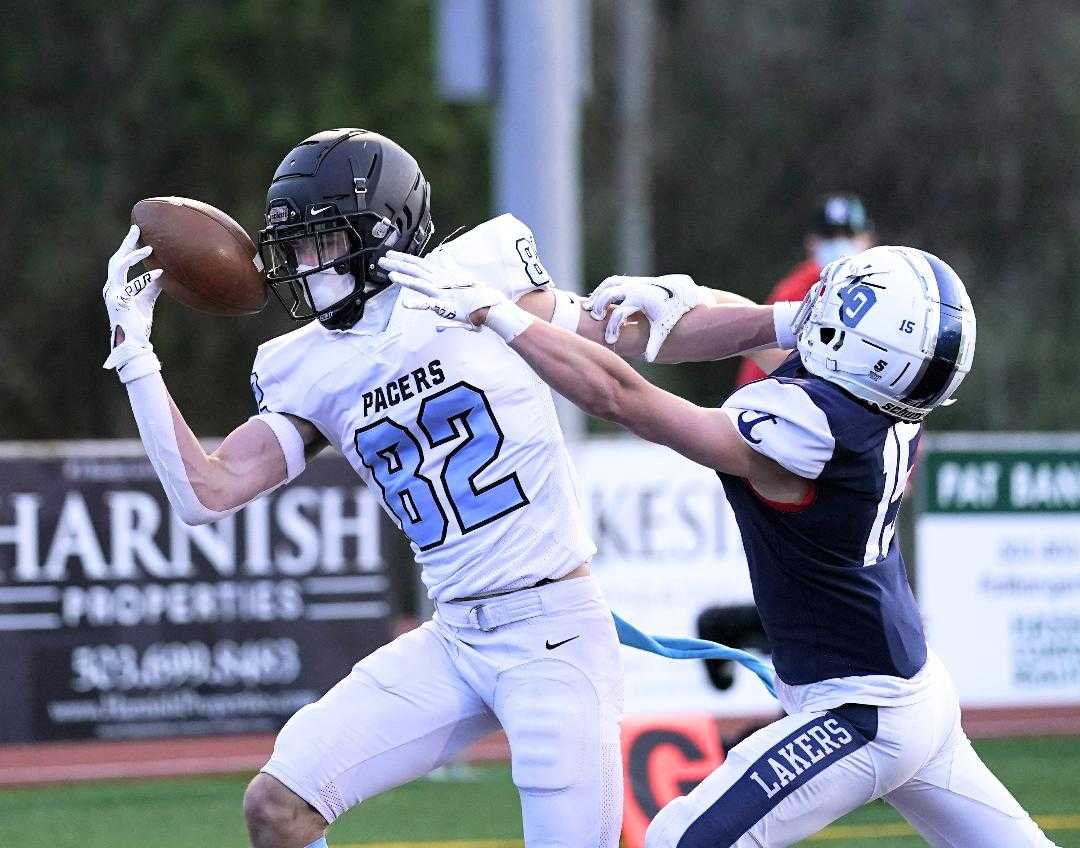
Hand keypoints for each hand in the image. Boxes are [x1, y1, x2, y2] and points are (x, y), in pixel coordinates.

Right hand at [103, 224, 162, 378]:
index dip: (128, 247)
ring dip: (133, 257)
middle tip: (137, 229)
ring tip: (149, 248)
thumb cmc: (138, 322)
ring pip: (118, 268)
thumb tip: (162, 272)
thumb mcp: (146, 299)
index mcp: (116, 286)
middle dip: (126, 244)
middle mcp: (111, 288)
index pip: (120, 261)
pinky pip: (132, 287)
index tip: (136, 232)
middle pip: (116, 260)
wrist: (134, 343)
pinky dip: (145, 279)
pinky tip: (159, 272)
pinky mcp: (120, 303)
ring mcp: (113, 295)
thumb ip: (151, 286)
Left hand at [379, 251, 506, 328]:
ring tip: (389, 274)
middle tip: (382, 259)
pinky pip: (429, 305)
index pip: (421, 264)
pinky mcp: (446, 306)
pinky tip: (404, 304)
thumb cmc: (478, 298)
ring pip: (419, 283)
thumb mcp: (461, 288)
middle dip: (398, 263)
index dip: (405, 258)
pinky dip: (417, 304)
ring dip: (404, 278)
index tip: (392, 254)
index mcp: (443, 275)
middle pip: (416, 269)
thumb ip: (449, 283)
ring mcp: (442, 293)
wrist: (491, 306)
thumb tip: (441, 290)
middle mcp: (441, 281)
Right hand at [585, 273, 703, 360]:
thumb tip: (648, 358)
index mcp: (641, 301)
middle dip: (599, 306)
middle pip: (609, 294)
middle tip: (594, 318)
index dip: (613, 328)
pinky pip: (612, 282)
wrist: (682, 293)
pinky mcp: (632, 280)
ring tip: (588, 307)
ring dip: (597, 295)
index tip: (610, 340)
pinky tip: (596, 301)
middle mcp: (635, 289)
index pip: (620, 314)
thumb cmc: (671, 313)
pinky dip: (602, 290)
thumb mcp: (662, 328)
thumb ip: (654, 343)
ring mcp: (632, 282)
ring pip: (608, 284)